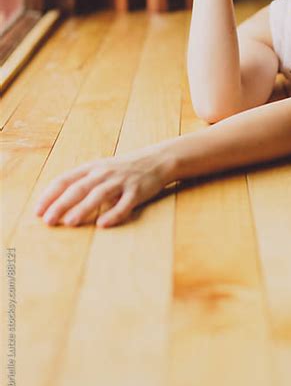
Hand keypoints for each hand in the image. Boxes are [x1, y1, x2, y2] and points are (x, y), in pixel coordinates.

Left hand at [33, 143, 175, 227]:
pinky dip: (114, 214)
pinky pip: (124, 204)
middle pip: (78, 188)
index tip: (37, 211)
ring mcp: (121, 182)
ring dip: (83, 209)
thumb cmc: (123, 169)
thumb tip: (56, 203)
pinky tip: (103, 224)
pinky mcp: (137, 191)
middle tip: (48, 221)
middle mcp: (104, 173)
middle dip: (61, 204)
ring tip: (69, 222)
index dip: (50, 195)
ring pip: (99, 195)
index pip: (65, 180)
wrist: (157, 160)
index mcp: (92, 168)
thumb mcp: (100, 169)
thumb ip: (82, 182)